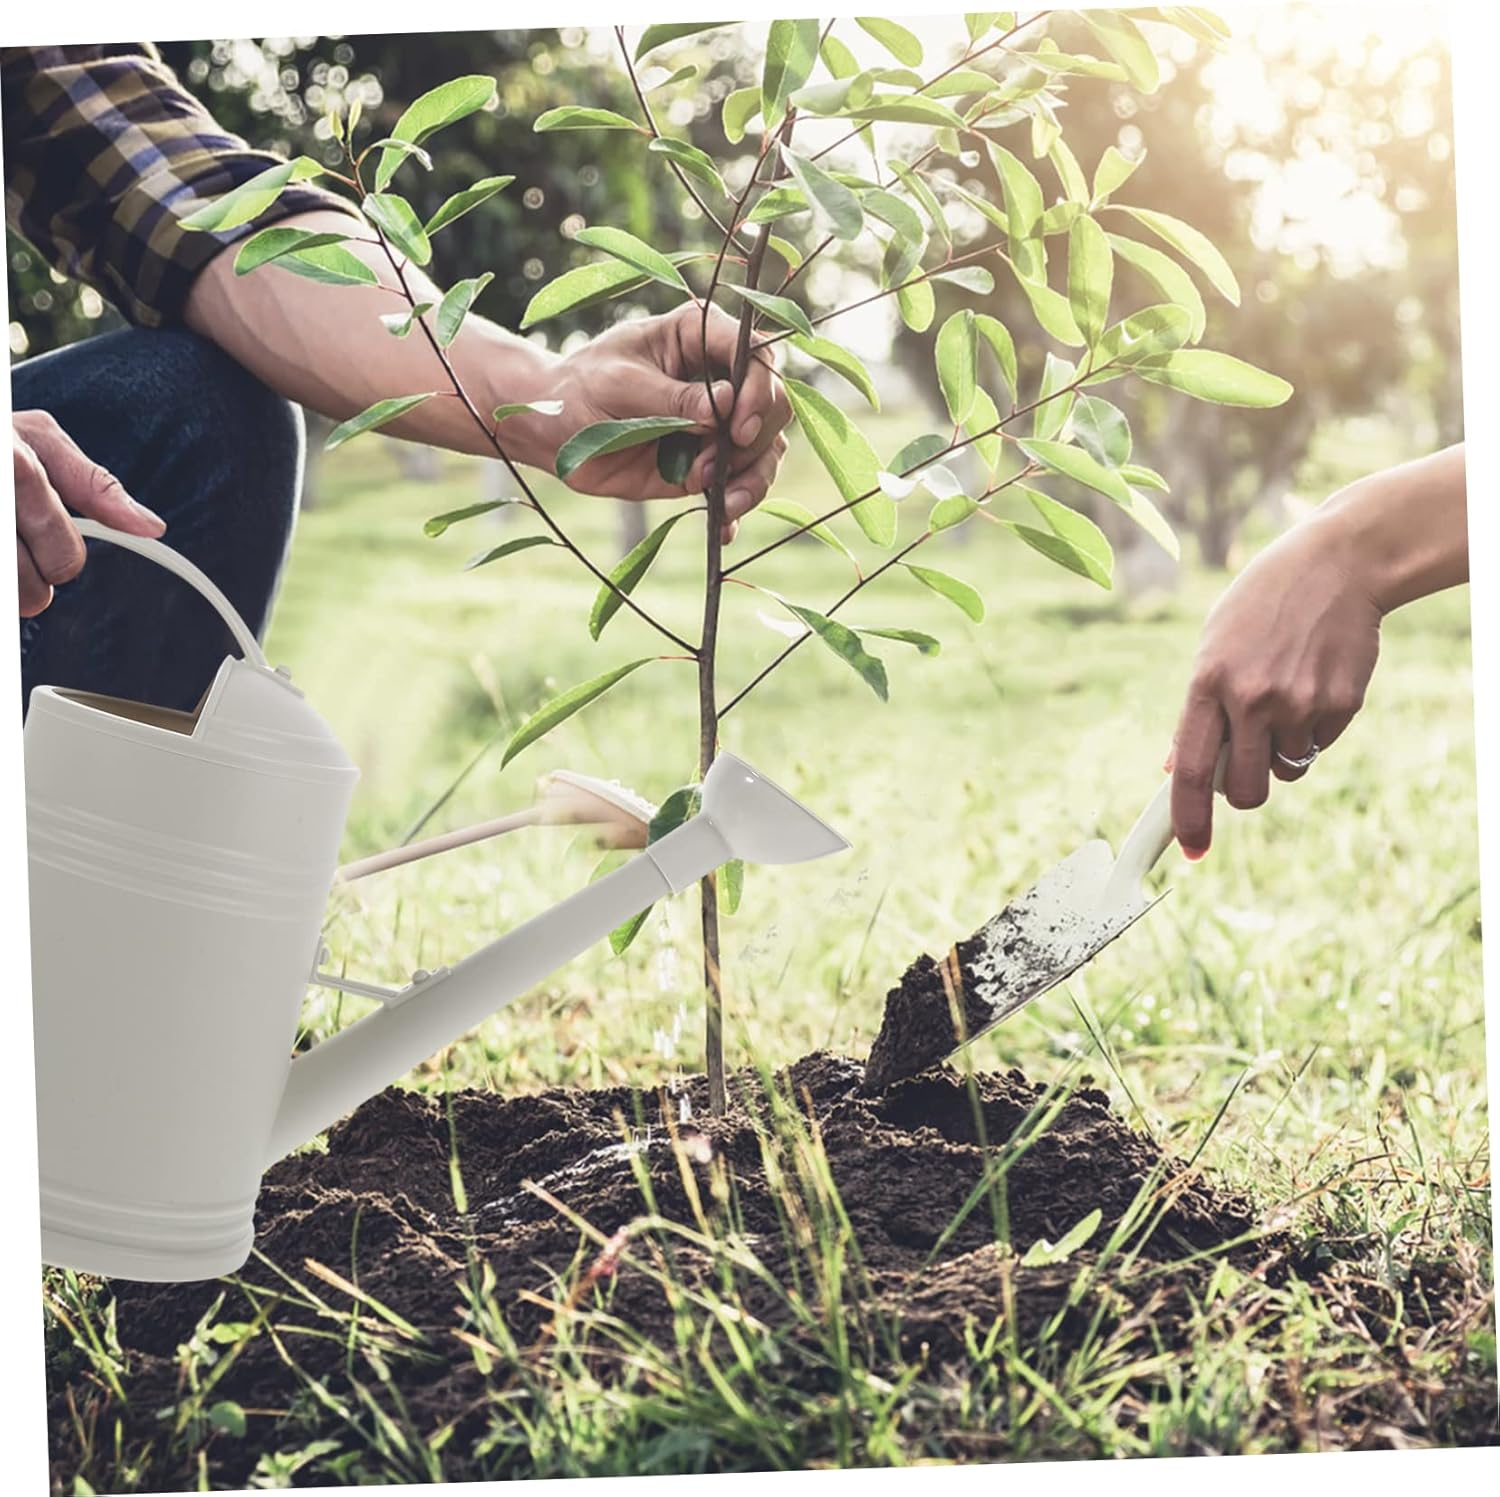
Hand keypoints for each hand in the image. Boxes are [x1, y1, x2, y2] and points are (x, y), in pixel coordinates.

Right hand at [13, 412, 165, 617]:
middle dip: (27, 580)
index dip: (59, 559)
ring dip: (5, 589)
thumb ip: (95, 485)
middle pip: (31, 592)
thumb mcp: (37, 438)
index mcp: (15, 468)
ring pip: (9, 600)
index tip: (42, 540)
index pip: (65, 560)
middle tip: (10, 547)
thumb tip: (151, 526)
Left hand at [520, 302, 790, 539]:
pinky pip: (738, 485)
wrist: (554, 431)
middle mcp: (719, 378)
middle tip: (723, 461)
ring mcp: (717, 424)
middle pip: (772, 404)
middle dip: (756, 437)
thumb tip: (723, 406)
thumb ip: (672, 398)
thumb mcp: (621, 384)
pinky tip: (725, 530)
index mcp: (699, 336)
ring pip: (765, 448)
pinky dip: (736, 509)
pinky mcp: (707, 463)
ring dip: (754, 478)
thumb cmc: (581, 387)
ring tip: (727, 503)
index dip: (758, 389)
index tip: (738, 426)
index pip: (754, 355)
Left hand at [1168, 510, 1380, 858]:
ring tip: (1283, 701)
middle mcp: (1251, 699)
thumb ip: (1196, 710)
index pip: (1189, 770)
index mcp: (1208, 683)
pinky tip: (1312, 684)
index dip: (1187, 818)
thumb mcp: (1214, 645)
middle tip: (1244, 768)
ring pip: (1283, 772)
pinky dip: (1312, 732)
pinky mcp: (1339, 704)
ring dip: (1278, 756)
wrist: (1337, 565)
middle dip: (1240, 794)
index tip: (1188, 849)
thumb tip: (1173, 767)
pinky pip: (1318, 747)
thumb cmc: (1263, 606)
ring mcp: (1299, 703)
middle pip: (1241, 791)